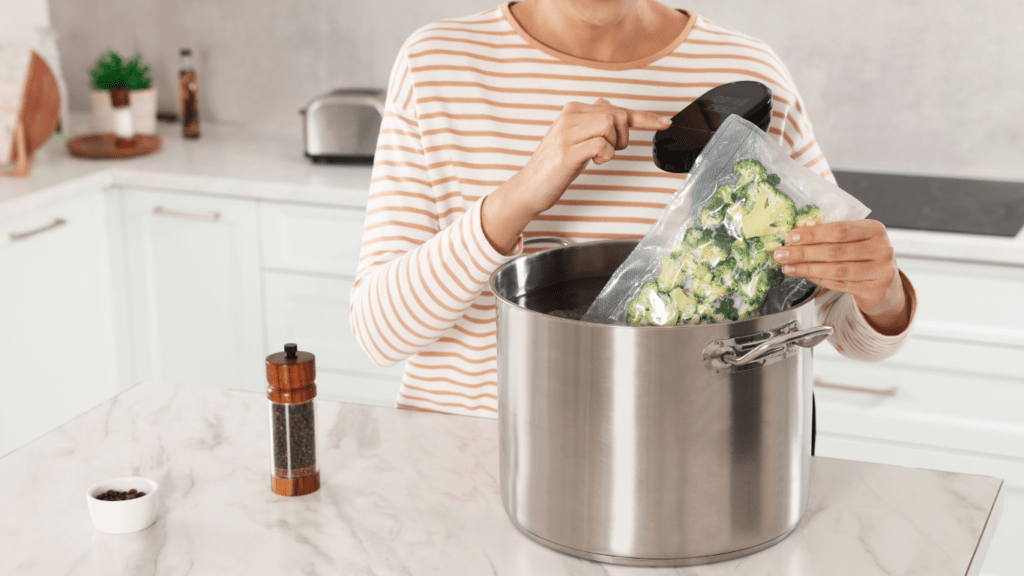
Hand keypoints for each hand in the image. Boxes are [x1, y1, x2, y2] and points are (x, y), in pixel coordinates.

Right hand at [481, 99, 670, 252]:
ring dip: (615, 145)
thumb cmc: (554, 167)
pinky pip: (602, 145)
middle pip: (617, 113)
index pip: (617, 108)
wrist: (528, 188)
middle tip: (612, 152)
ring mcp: (567, 133)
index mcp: (573, 110)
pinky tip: (594, 163)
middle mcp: (569, 116)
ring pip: (611, 124)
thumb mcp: (574, 139)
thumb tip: (609, 106)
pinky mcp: (567, 151)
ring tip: (600, 157)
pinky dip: (606, 156)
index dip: (645, 117)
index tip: (665, 123)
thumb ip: (591, 122)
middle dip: (625, 136)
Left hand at [772, 220, 911, 334]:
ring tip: (787, 267)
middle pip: (835, 251)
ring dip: (807, 269)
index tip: (790, 237)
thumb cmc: (863, 256)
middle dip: (803, 253)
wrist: (886, 284)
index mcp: (874, 229)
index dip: (812, 234)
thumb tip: (794, 236)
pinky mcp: (875, 290)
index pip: (839, 229)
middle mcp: (882, 248)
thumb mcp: (854, 240)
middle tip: (781, 254)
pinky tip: (804, 275)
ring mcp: (881, 271)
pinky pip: (840, 284)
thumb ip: (830, 236)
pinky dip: (818, 279)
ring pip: (836, 270)